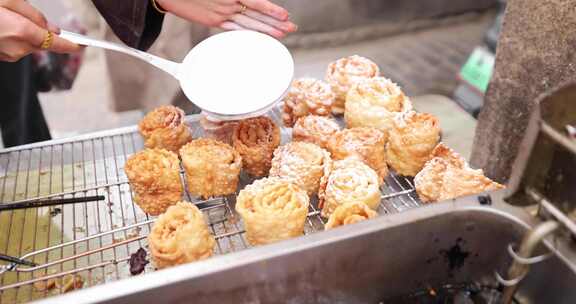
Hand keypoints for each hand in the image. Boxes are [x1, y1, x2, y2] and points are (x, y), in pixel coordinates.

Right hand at [0, 0, 80, 61]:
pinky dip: (16, 39)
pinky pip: (18, 48)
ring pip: (30, 45)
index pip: (56, 43)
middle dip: (42, 33)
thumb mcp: (8, 1)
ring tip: (10, 20)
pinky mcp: (2, 57)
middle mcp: (18, 48)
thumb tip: (52, 28)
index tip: (81, 46)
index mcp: (22, 31)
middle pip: (43, 43)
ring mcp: (9, 55)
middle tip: (27, 19)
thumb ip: (34, 14)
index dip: (71, 45)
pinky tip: (4, 28)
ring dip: (27, 35)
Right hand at [157, 0, 296, 38]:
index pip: (257, 2)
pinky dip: (247, 32)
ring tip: (281, 34)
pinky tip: (257, 37)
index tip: (285, 16)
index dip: (272, 10)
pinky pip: (233, 29)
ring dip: (266, 30)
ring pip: (248, 24)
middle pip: (257, 15)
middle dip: (275, 23)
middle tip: (290, 28)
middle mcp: (228, 3)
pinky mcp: (213, 21)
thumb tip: (245, 0)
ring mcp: (221, 14)